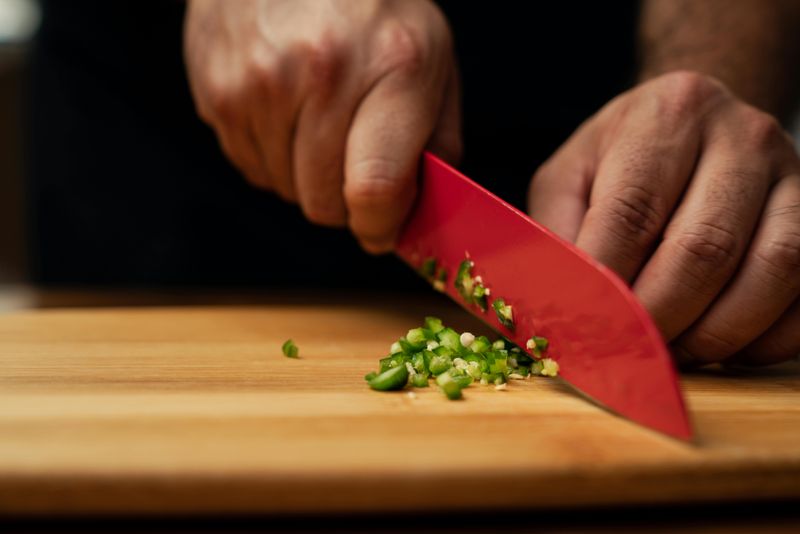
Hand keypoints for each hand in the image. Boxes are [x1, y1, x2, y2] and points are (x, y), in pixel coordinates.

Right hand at [184, 0, 460, 251]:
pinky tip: (287, 112)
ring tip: (319, 123)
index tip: (382, 229)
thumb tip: (417, 217)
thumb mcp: (433, 63)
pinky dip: (273, 156)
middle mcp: (321, 75)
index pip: (375, 188)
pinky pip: (250, 167)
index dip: (379, 226)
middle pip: (323, 203)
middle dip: (344, 202)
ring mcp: (260, 84)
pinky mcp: (218, 92)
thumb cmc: (375, 11)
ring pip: (285, 190)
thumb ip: (437, 145)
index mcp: (392, 67)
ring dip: (306, 175)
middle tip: (354, 168)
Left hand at [528, 71, 799, 366]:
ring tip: (673, 352)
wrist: (695, 124)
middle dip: (659, 319)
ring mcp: (794, 175)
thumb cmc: (620, 159)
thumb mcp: (570, 177)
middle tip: (627, 352)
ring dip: (716, 334)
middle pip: (704, 248)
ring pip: (773, 270)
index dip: (606, 284)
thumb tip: (557, 308)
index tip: (585, 329)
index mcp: (666, 117)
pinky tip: (725, 347)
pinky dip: (768, 339)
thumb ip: (557, 234)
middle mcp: (741, 136)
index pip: (632, 213)